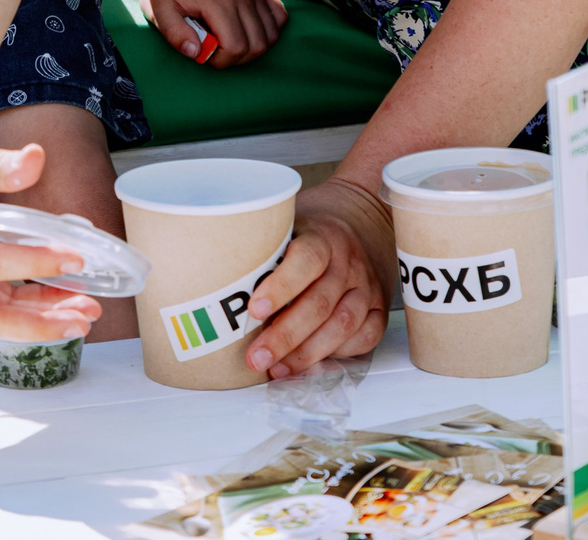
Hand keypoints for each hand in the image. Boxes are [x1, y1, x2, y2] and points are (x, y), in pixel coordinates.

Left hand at [139, 0, 287, 66]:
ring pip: (271, 35)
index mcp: (218, 1)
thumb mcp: (159, 14)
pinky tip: (248, 29)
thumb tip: (197, 53)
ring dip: (253, 47)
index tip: (205, 53)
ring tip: (230, 40)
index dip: (222, 61)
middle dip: (237, 58)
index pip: (236, 47)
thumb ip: (175, 35)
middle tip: (217, 50)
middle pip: (257, 45)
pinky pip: (280, 16)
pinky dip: (269, 30)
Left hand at [243, 176, 391, 377]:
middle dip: (286, 336)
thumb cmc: (310, 229)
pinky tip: (310, 364)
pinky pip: (364, 337)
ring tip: (276, 369)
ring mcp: (366, 286)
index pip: (306, 260)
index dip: (281, 286)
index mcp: (322, 237)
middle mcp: (348, 262)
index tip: (255, 309)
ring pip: (342, 325)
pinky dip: (338, 354)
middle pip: (320, 303)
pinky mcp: (378, 307)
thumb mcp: (286, 224)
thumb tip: (210, 273)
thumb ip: (261, 248)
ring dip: (307, 353)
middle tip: (255, 357)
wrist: (361, 218)